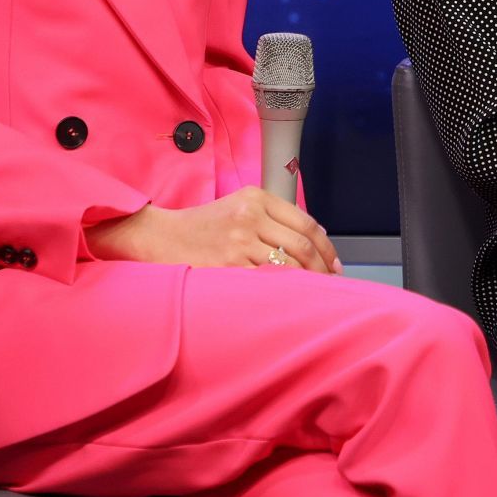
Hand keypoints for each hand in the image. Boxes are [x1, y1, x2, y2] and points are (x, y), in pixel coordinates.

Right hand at [86, 186, 341, 272]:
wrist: (162, 236)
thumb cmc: (204, 225)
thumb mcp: (238, 206)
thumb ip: (271, 218)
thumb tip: (310, 241)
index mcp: (256, 197)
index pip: (306, 222)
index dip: (326, 247)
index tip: (334, 264)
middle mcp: (250, 215)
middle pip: (302, 244)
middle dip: (322, 267)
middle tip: (330, 283)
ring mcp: (239, 240)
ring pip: (287, 263)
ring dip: (306, 281)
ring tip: (314, 294)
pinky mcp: (227, 264)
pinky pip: (265, 280)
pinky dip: (281, 289)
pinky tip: (288, 298)